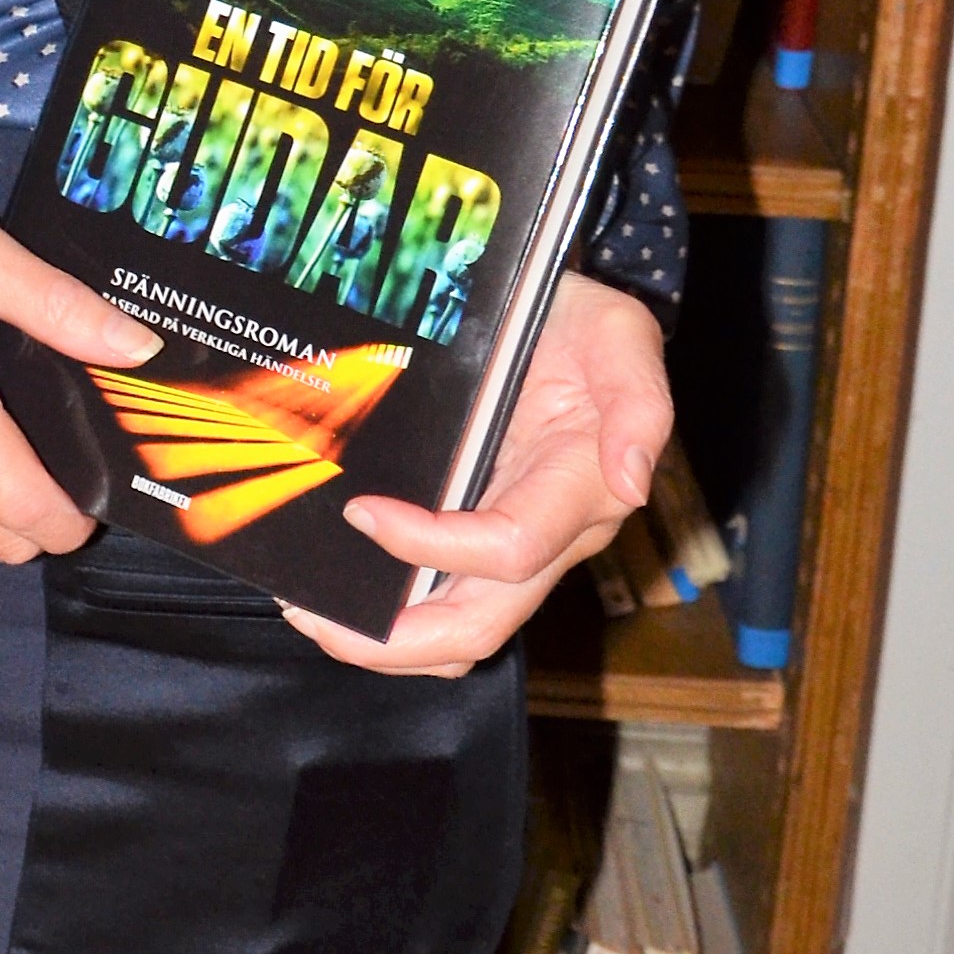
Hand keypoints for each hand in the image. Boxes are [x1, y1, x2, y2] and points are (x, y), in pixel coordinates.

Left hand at [279, 270, 671, 679]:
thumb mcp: (621, 335)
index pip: (508, 549)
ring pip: (460, 628)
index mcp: (579, 492)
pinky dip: (393, 612)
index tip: (362, 513)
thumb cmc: (587, 324)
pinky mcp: (483, 532)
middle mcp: (550, 534)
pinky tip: (338, 591)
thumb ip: (640, 404)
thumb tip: (632, 483)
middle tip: (316, 618)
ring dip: (387, 641)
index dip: (433, 546)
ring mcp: (514, 540)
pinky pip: (445, 597)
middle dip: (399, 641)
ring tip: (313, 614)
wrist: (566, 312)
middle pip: (482, 623)